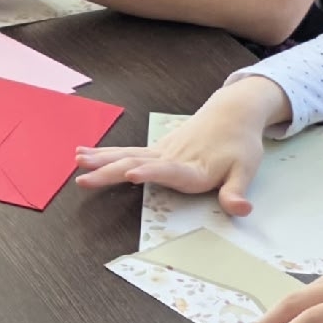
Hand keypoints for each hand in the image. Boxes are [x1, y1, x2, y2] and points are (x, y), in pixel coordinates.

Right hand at [73, 76, 289, 202]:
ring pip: (125, 154)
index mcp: (193, 168)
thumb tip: (241, 209)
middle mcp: (171, 158)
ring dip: (100, 159)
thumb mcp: (246, 170)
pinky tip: (83, 153)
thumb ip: (236, 192)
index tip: (131, 174)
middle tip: (84, 179)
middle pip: (136, 162)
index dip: (151, 172)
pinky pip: (126, 151)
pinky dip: (104, 153)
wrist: (232, 113)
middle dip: (109, 171)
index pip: (169, 170)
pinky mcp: (156, 148)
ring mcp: (161, 151)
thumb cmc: (240, 145)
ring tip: (77, 163)